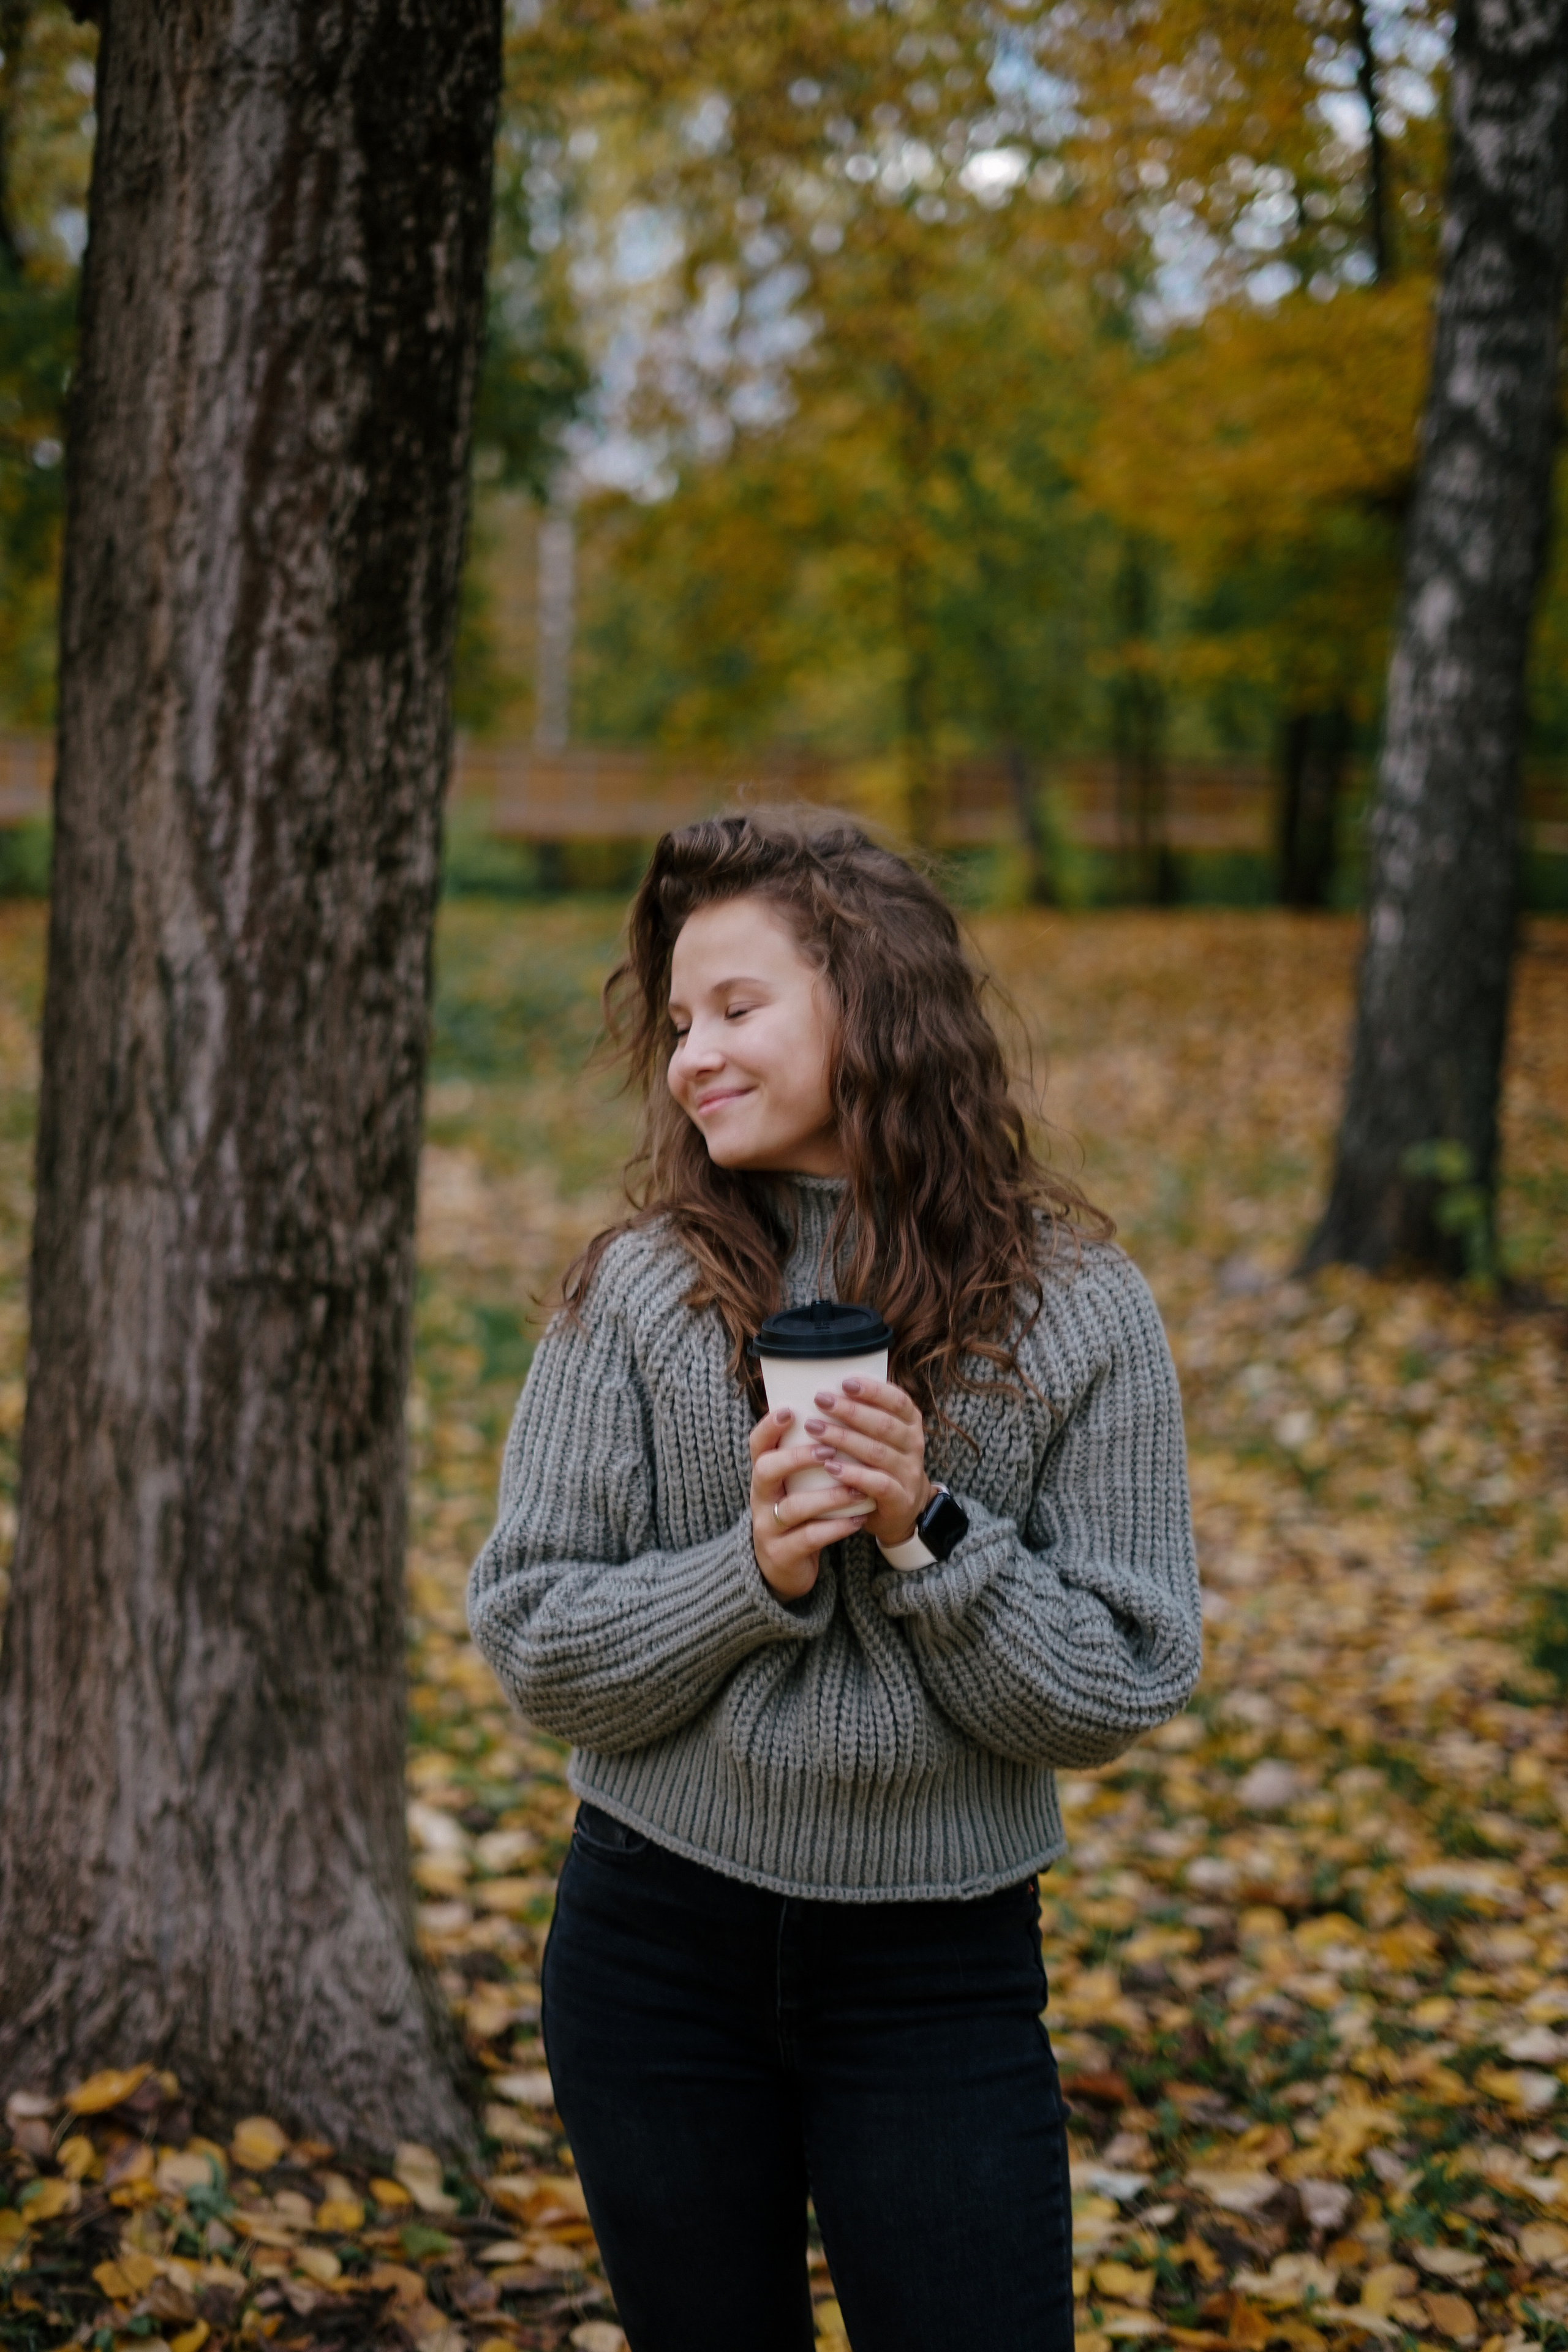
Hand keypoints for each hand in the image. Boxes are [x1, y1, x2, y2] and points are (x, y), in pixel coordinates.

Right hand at [749, 1407, 870, 1600]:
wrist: (783, 1568)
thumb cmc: (799, 1515)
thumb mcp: (795, 1486)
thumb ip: (808, 1459)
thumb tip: (838, 1416)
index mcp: (764, 1477)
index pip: (757, 1445)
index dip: (769, 1427)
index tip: (790, 1410)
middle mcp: (760, 1499)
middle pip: (765, 1470)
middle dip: (797, 1457)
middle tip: (829, 1450)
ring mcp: (768, 1528)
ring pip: (792, 1507)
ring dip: (828, 1496)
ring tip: (857, 1489)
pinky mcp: (783, 1554)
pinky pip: (809, 1538)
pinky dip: (836, 1528)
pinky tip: (858, 1519)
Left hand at [804, 1375, 933, 1550]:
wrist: (904, 1510)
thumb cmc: (881, 1465)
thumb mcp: (882, 1436)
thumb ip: (864, 1415)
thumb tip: (825, 1388)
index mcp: (911, 1424)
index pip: (898, 1401)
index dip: (873, 1390)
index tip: (845, 1382)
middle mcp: (914, 1445)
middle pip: (884, 1424)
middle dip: (850, 1410)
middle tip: (820, 1400)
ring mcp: (909, 1473)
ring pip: (878, 1452)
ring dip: (844, 1438)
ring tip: (815, 1429)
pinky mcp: (900, 1499)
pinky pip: (878, 1484)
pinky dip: (854, 1474)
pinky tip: (830, 1466)